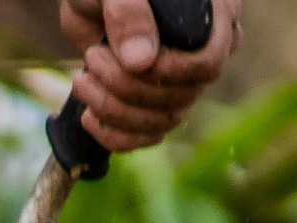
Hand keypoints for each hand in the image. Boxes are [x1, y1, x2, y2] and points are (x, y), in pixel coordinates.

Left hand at [59, 0, 241, 155]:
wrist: (89, 1)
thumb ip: (128, 11)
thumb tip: (141, 62)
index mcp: (213, 13)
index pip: (208, 61)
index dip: (170, 72)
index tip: (129, 61)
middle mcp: (205, 50)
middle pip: (183, 95)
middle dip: (130, 89)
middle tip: (93, 60)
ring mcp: (184, 81)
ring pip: (165, 120)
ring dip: (117, 112)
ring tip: (83, 82)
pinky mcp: (161, 104)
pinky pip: (150, 136)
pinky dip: (117, 135)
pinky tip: (89, 117)